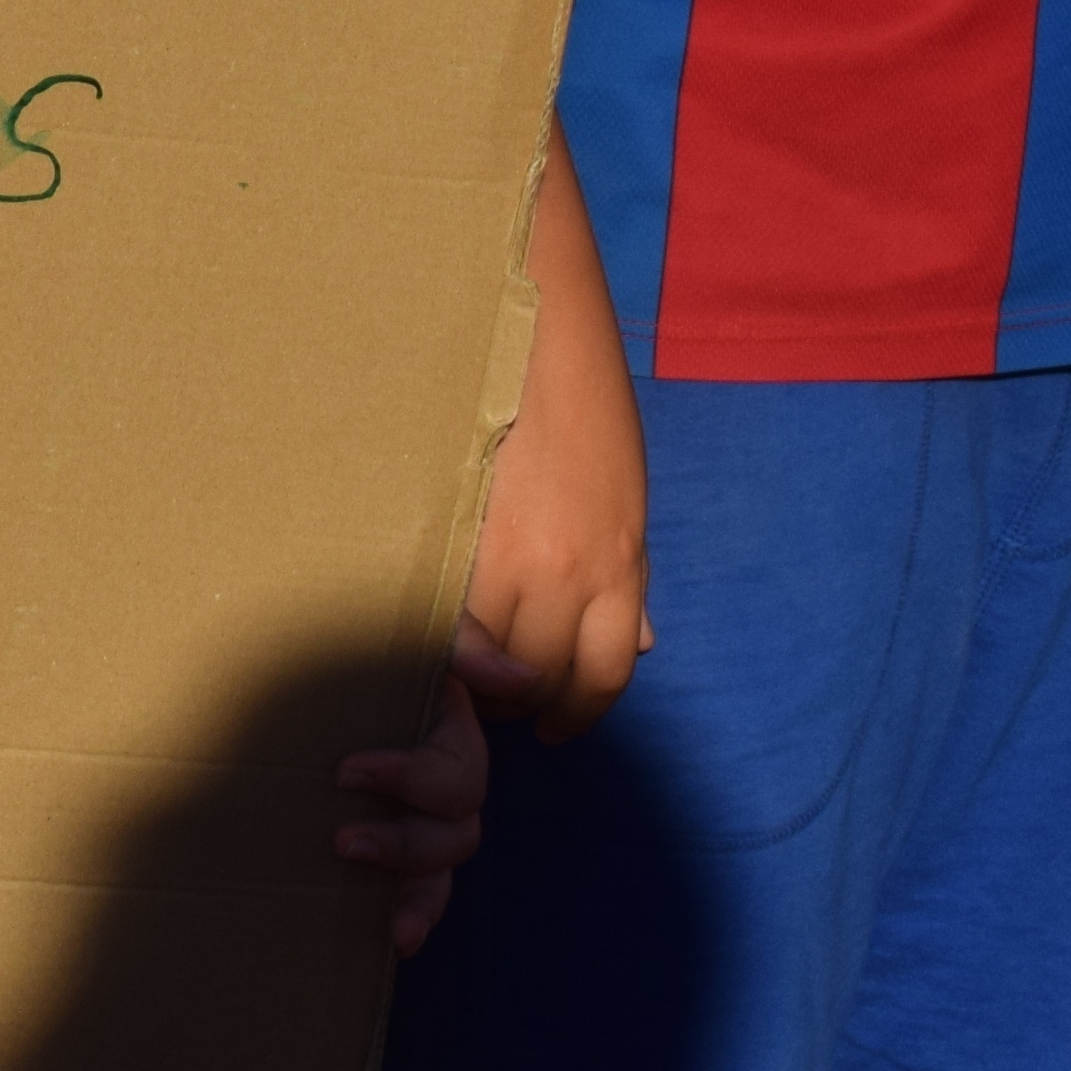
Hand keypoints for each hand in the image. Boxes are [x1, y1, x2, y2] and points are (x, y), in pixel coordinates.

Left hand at [335, 648, 512, 957]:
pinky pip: (425, 888)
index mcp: (447, 728)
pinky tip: (398, 940)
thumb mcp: (413, 629)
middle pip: (457, 827)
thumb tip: (523, 680)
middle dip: (406, 841)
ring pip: (445, 862)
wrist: (292, 648)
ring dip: (414, 885)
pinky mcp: (393, 841)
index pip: (457, 771)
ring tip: (370, 894)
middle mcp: (442, 776)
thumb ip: (464, 645)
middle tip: (342, 839)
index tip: (347, 771)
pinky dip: (418, 914)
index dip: (410, 779)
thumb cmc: (355, 635)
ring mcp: (420, 812)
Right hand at [461, 287, 647, 740]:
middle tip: (502, 700)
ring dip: (479, 678)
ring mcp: (515, 557)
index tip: (554, 726)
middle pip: (545, 677)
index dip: (577, 713)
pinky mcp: (462, 536)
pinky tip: (434, 640)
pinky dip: (445, 641)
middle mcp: (575, 573)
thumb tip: (637, 645)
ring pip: (493, 658)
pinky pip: (450, 619)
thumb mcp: (624, 506)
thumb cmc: (587, 418)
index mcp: (623, 566)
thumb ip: (625, 580)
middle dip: (525, 703)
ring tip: (463, 670)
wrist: (542, 344)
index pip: (606, 676)